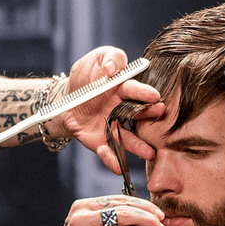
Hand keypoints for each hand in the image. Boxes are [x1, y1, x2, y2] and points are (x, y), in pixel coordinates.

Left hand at [58, 46, 164, 173]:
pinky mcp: (100, 141)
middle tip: (160, 115)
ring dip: (137, 146)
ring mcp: (112, 127)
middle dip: (148, 115)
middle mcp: (121, 110)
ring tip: (149, 153)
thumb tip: (113, 68)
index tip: (154, 95)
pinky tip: (118, 168)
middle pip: (136, 114)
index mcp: (122, 89)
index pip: (133, 89)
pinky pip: (106, 151)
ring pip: (126, 138)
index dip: (143, 92)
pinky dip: (111, 159)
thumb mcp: (94, 60)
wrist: (64, 100)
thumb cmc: (83, 78)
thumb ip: (109, 58)